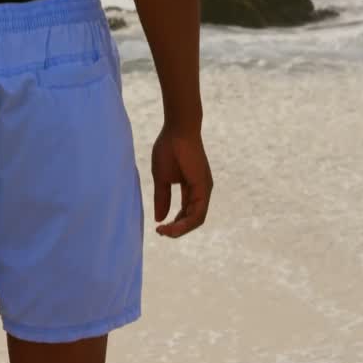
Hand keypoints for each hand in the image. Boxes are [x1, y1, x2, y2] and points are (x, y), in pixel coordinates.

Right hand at [151, 122, 212, 237]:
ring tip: (165, 232)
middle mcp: (201, 191)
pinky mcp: (203, 187)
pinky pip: (198, 212)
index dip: (174, 223)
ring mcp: (204, 189)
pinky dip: (185, 222)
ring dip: (181, 229)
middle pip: (193, 219)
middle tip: (161, 232)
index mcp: (192, 189)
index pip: (186, 213)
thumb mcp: (162, 178)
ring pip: (197, 218)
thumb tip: (159, 217)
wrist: (177, 130)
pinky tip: (172, 225)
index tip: (158, 227)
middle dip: (177, 229)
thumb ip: (162, 198)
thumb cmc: (168, 149)